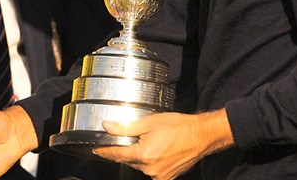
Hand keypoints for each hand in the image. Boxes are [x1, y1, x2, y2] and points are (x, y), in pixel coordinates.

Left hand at [94, 110, 233, 179]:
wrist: (200, 136)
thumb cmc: (178, 127)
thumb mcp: (149, 122)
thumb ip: (125, 127)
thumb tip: (108, 127)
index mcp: (144, 155)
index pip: (116, 155)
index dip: (104, 151)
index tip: (96, 149)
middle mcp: (150, 169)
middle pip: (128, 160)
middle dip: (125, 150)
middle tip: (130, 137)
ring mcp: (159, 175)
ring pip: (139, 166)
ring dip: (139, 155)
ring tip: (150, 141)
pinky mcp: (167, 177)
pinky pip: (151, 170)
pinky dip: (149, 161)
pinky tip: (157, 150)